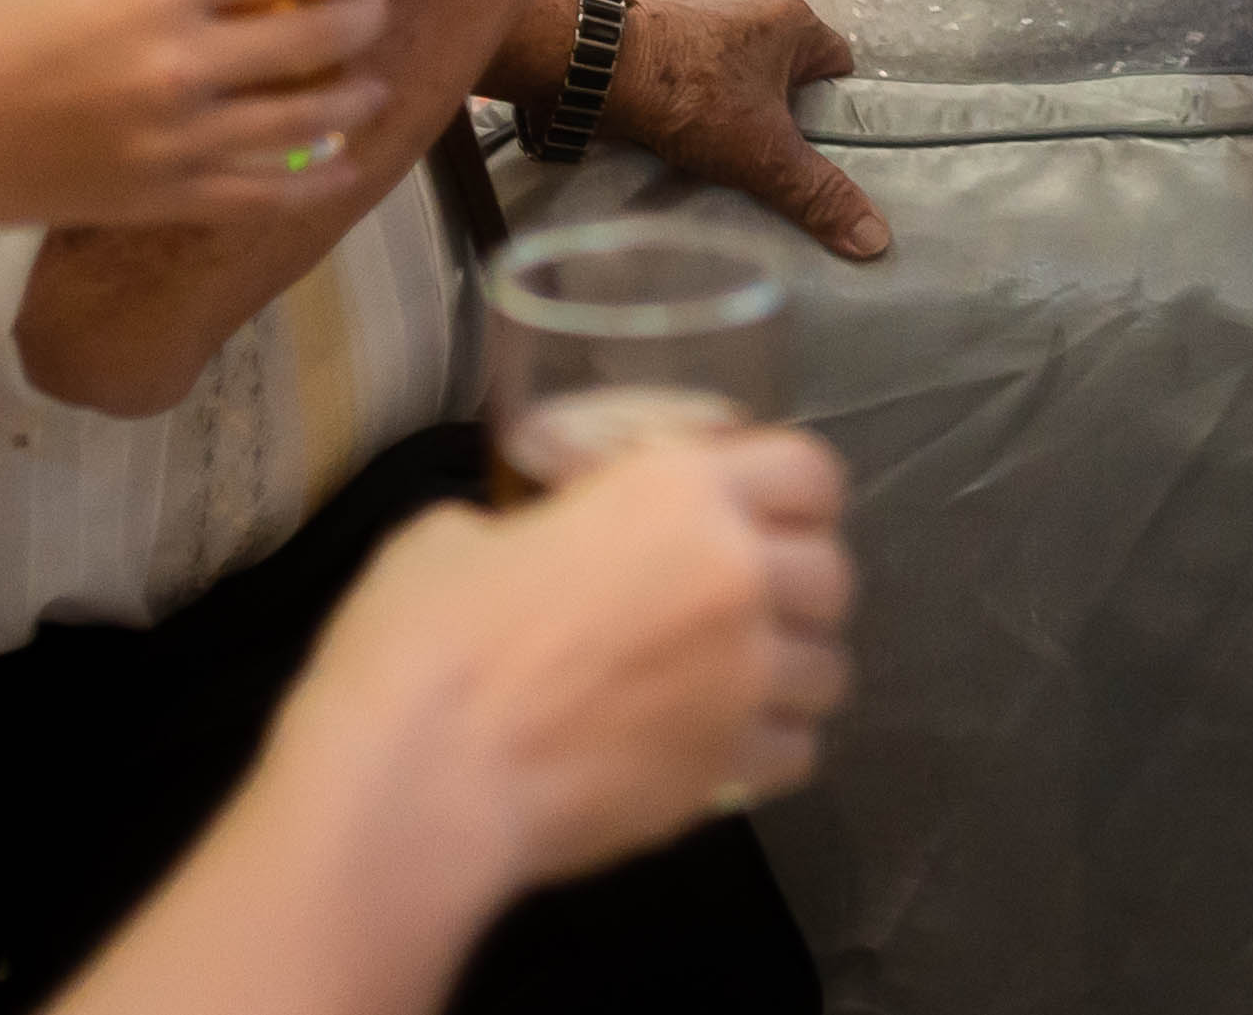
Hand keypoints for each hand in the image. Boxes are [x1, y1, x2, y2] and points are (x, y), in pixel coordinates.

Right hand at [0, 0, 396, 232]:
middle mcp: (180, 67)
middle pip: (317, 37)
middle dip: (361, 17)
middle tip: (371, 7)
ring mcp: (174, 143)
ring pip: (304, 121)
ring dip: (354, 99)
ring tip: (370, 85)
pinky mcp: (157, 200)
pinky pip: (259, 194)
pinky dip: (311, 180)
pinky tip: (340, 165)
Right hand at [263, 431, 859, 882]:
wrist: (420, 780)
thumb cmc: (425, 640)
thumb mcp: (463, 535)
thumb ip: (536, 528)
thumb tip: (535, 546)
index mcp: (680, 494)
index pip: (807, 471)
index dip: (792, 495)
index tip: (764, 515)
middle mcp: (737, 578)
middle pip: (832, 574)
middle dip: (798, 588)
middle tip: (743, 606)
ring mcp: (744, 681)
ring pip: (828, 672)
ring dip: (790, 674)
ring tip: (736, 687)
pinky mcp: (728, 772)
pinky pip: (797, 753)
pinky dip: (768, 751)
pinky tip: (719, 749)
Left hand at [603, 0, 883, 260]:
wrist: (594, 62)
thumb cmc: (690, 97)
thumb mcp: (763, 155)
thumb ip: (818, 194)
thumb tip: (877, 240)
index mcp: (791, 19)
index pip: (836, 62)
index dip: (830, 105)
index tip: (811, 143)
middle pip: (782, 60)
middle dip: (774, 102)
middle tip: (760, 149)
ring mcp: (697, 1)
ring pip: (731, 54)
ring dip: (725, 88)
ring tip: (709, 137)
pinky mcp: (652, 13)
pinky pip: (684, 51)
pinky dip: (682, 79)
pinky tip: (666, 114)